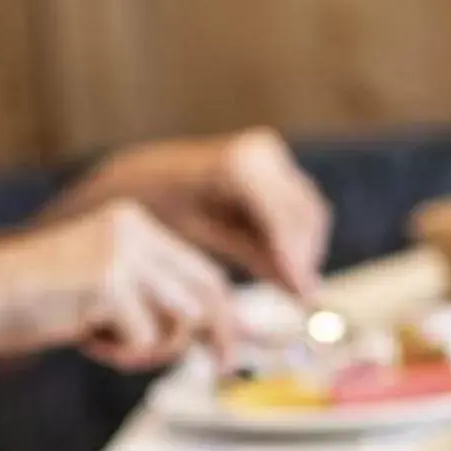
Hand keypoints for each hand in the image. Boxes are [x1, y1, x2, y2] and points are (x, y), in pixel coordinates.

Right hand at [0, 200, 236, 369]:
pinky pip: (146, 338)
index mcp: (134, 221)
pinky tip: (84, 339)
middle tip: (225, 368)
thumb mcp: (104, 288)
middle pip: (208, 290)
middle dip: (218, 336)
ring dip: (152, 350)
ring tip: (108, 345)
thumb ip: (152, 296)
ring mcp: (122, 253)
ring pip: (181, 319)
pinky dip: (122, 355)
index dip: (225, 314)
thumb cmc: (38, 303)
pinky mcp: (110, 283)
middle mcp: (134, 227)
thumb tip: (214, 329)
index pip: (201, 270)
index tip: (235, 348)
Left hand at [82, 129, 331, 297]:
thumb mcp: (201, 237)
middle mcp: (260, 151)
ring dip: (305, 249)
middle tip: (303, 299)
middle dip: (305, 257)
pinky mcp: (274, 164)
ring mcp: (269, 154)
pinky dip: (295, 237)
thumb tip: (302, 291)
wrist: (142, 174)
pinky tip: (285, 267)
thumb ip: (253, 257)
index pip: (283, 218)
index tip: (304, 297)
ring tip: (294, 289)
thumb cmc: (158, 208)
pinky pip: (298, 205)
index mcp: (237, 165)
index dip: (297, 259)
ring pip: (308, 210)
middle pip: (304, 213)